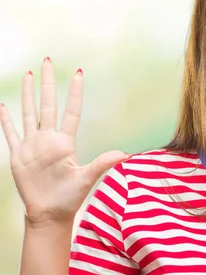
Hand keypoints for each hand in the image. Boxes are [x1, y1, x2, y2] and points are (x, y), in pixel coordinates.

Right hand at [0, 57, 128, 226]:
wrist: (49, 213)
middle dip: (46, 83)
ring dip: (27, 94)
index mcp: (65, 142)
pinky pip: (10, 134)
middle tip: (47, 61)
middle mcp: (49, 139)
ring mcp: (33, 146)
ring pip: (29, 113)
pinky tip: (3, 106)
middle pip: (47, 104)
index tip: (78, 73)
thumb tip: (124, 154)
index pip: (70, 111)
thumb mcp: (86, 179)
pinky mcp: (19, 155)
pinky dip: (6, 120)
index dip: (74, 93)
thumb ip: (102, 164)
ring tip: (28, 74)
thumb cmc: (70, 198)